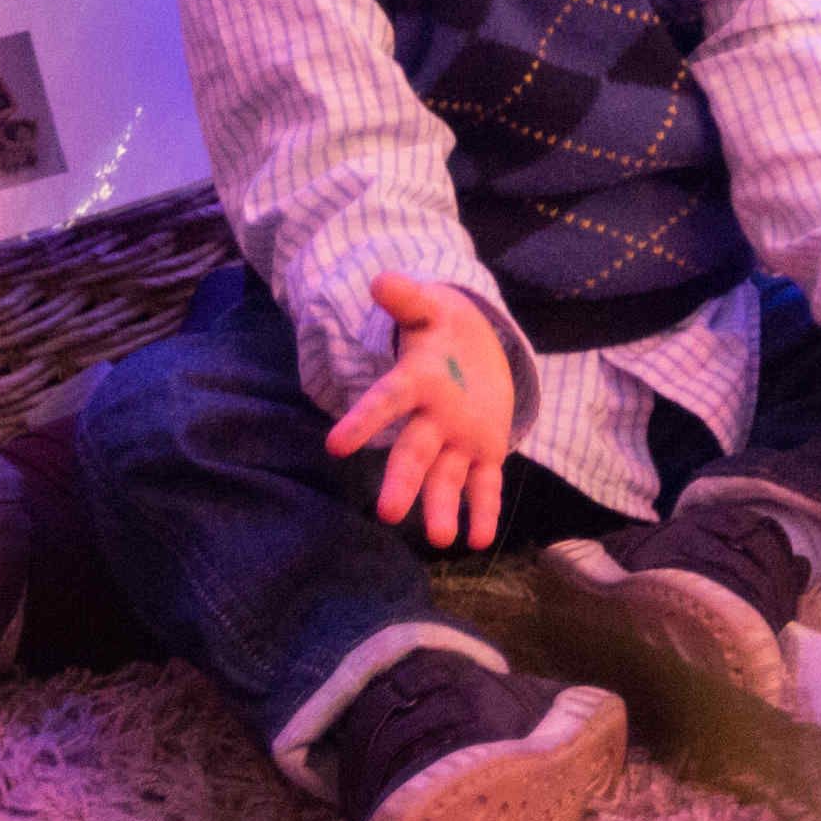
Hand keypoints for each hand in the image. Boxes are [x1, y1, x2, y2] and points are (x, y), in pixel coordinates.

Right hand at [325, 273, 513, 549]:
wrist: (473, 345)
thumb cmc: (442, 327)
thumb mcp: (429, 308)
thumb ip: (407, 298)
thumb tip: (381, 280)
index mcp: (415, 382)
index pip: (386, 403)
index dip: (363, 422)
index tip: (335, 447)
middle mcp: (431, 419)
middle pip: (413, 453)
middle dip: (403, 482)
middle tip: (388, 515)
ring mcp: (457, 438)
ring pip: (447, 477)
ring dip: (444, 507)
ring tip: (443, 541)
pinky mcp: (485, 450)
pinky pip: (484, 484)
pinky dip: (484, 510)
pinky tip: (479, 540)